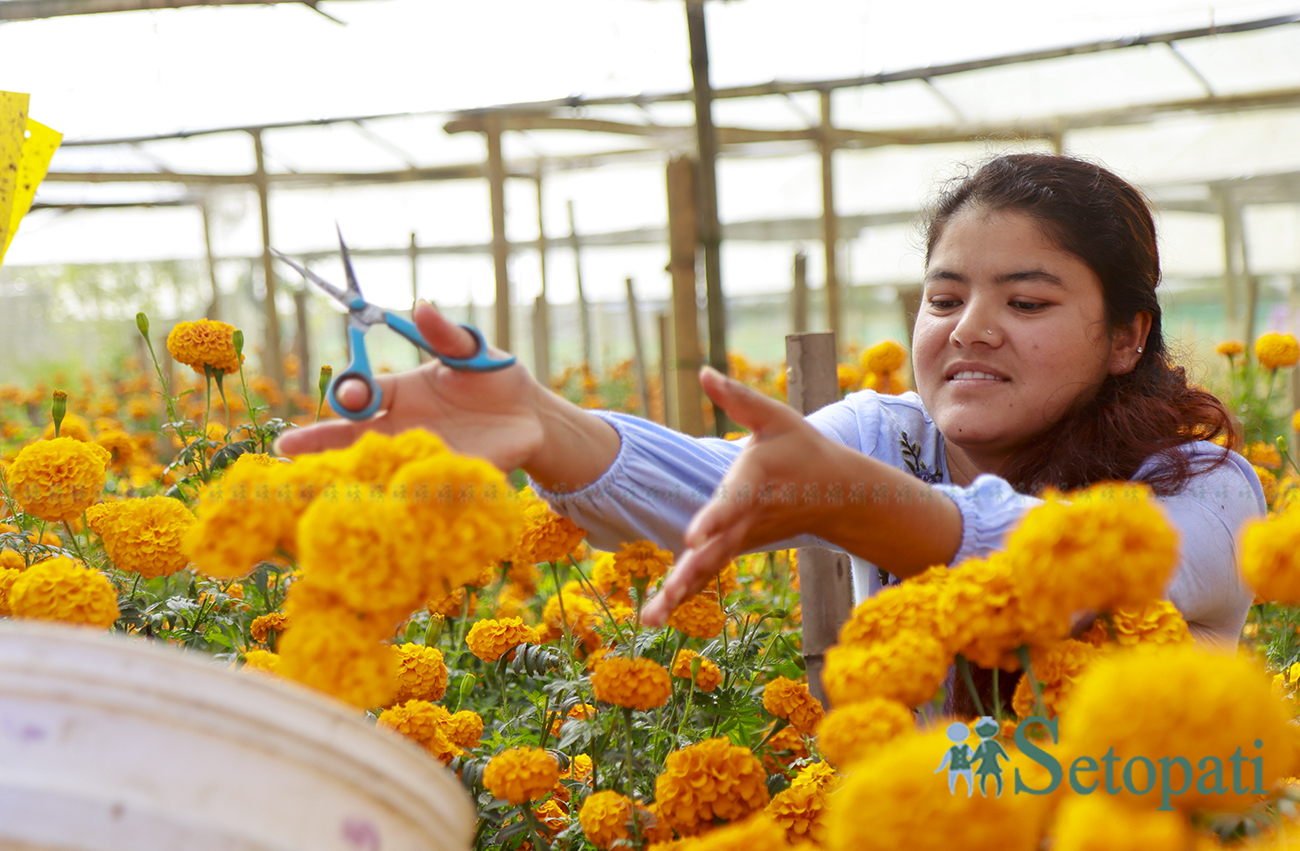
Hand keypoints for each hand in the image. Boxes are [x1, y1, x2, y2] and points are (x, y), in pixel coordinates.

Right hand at [273, 301, 544, 471]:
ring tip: (317, 491)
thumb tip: (423, 306)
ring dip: (352, 478)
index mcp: (400, 394)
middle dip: (322, 445)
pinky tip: (383, 510)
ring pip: (377, 470)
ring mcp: (421, 458)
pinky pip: (419, 490)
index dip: (352, 395)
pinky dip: (402, 497)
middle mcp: (402, 430)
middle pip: (353, 440)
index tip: (350, 399)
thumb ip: (446, 335)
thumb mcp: (471, 351)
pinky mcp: (447, 481)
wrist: (532, 416)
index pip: (363, 396)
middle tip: (287, 451)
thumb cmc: (494, 378)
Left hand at [641, 366, 845, 625]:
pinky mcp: (736, 547)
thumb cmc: (801, 447)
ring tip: (652, 618)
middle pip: (716, 547)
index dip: (713, 519)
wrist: (837, 492)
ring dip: (680, 593)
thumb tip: (704, 372)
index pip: (733, 502)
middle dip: (690, 572)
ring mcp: (743, 538)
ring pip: (709, 567)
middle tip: (665, 596)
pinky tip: (656, 616)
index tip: (692, 536)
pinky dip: (683, 594)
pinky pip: (708, 572)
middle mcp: (748, 516)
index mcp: (756, 481)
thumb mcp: (774, 416)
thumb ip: (736, 399)